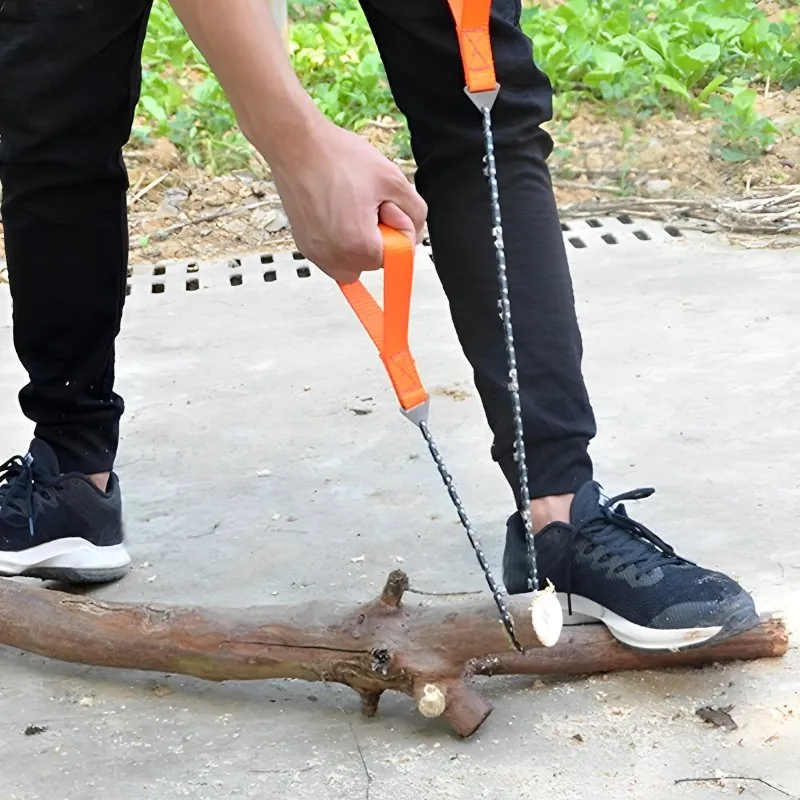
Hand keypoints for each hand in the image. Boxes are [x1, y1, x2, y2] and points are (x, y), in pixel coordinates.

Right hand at [268, 118, 426, 283]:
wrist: (296, 145)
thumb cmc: (337, 158)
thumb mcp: (393, 180)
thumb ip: (416, 213)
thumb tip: (413, 233)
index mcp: (359, 247)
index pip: (398, 255)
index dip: (397, 226)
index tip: (384, 205)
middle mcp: (334, 258)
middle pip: (375, 261)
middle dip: (378, 234)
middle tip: (366, 202)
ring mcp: (317, 254)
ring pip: (355, 261)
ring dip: (360, 239)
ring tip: (350, 206)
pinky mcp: (306, 247)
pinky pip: (334, 255)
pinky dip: (341, 238)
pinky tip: (336, 209)